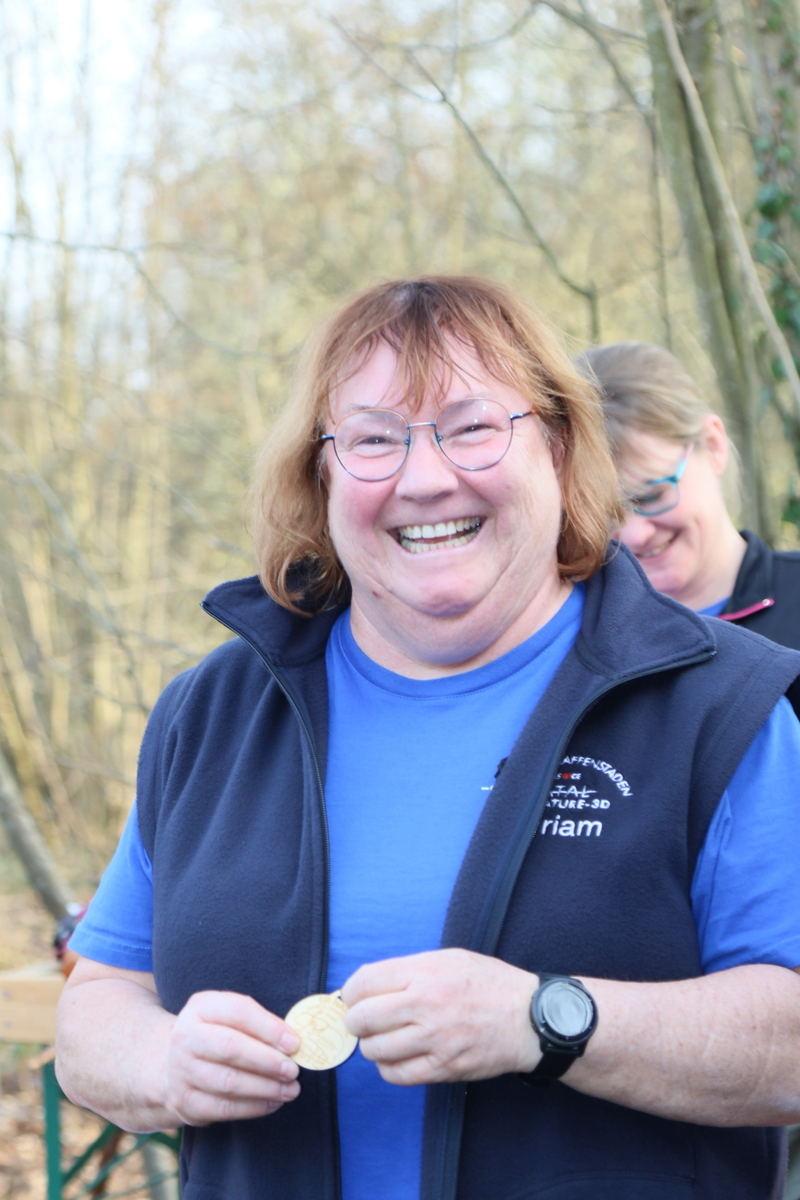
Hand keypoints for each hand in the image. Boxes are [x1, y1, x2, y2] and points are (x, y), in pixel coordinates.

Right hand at [164, 991, 300, 1124]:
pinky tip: (273, 1103)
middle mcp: (186, 1037)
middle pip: (230, 1048)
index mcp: (201, 1007)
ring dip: (265, 1088)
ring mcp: (181, 1071)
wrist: (172, 1064)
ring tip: (291, 1090)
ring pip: (227, 1082)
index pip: (238, 1011)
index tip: (294, 1043)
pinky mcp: (184, 1102)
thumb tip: (293, 1042)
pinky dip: (253, 1107)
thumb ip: (258, 1023)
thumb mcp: (229, 1017)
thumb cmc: (216, 1035)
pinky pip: (223, 1108)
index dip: (268, 1028)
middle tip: (294, 1070)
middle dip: (267, 1061)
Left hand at [341, 949, 539, 1085]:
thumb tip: (368, 986)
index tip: (353, 997)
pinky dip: (388, 1068)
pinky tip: (396, 1058)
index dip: (351, 991)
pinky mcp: (444, 1068)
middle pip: (363, 1018)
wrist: (529, 1017)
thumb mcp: (449, 959)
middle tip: (362, 1021)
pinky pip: (397, 1075)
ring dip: (371, 1046)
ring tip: (382, 1039)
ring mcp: (435, 1039)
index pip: (365, 981)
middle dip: (355, 1021)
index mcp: (426, 972)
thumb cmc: (489, 983)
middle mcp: (427, 1004)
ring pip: (375, 1050)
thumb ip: (409, 970)